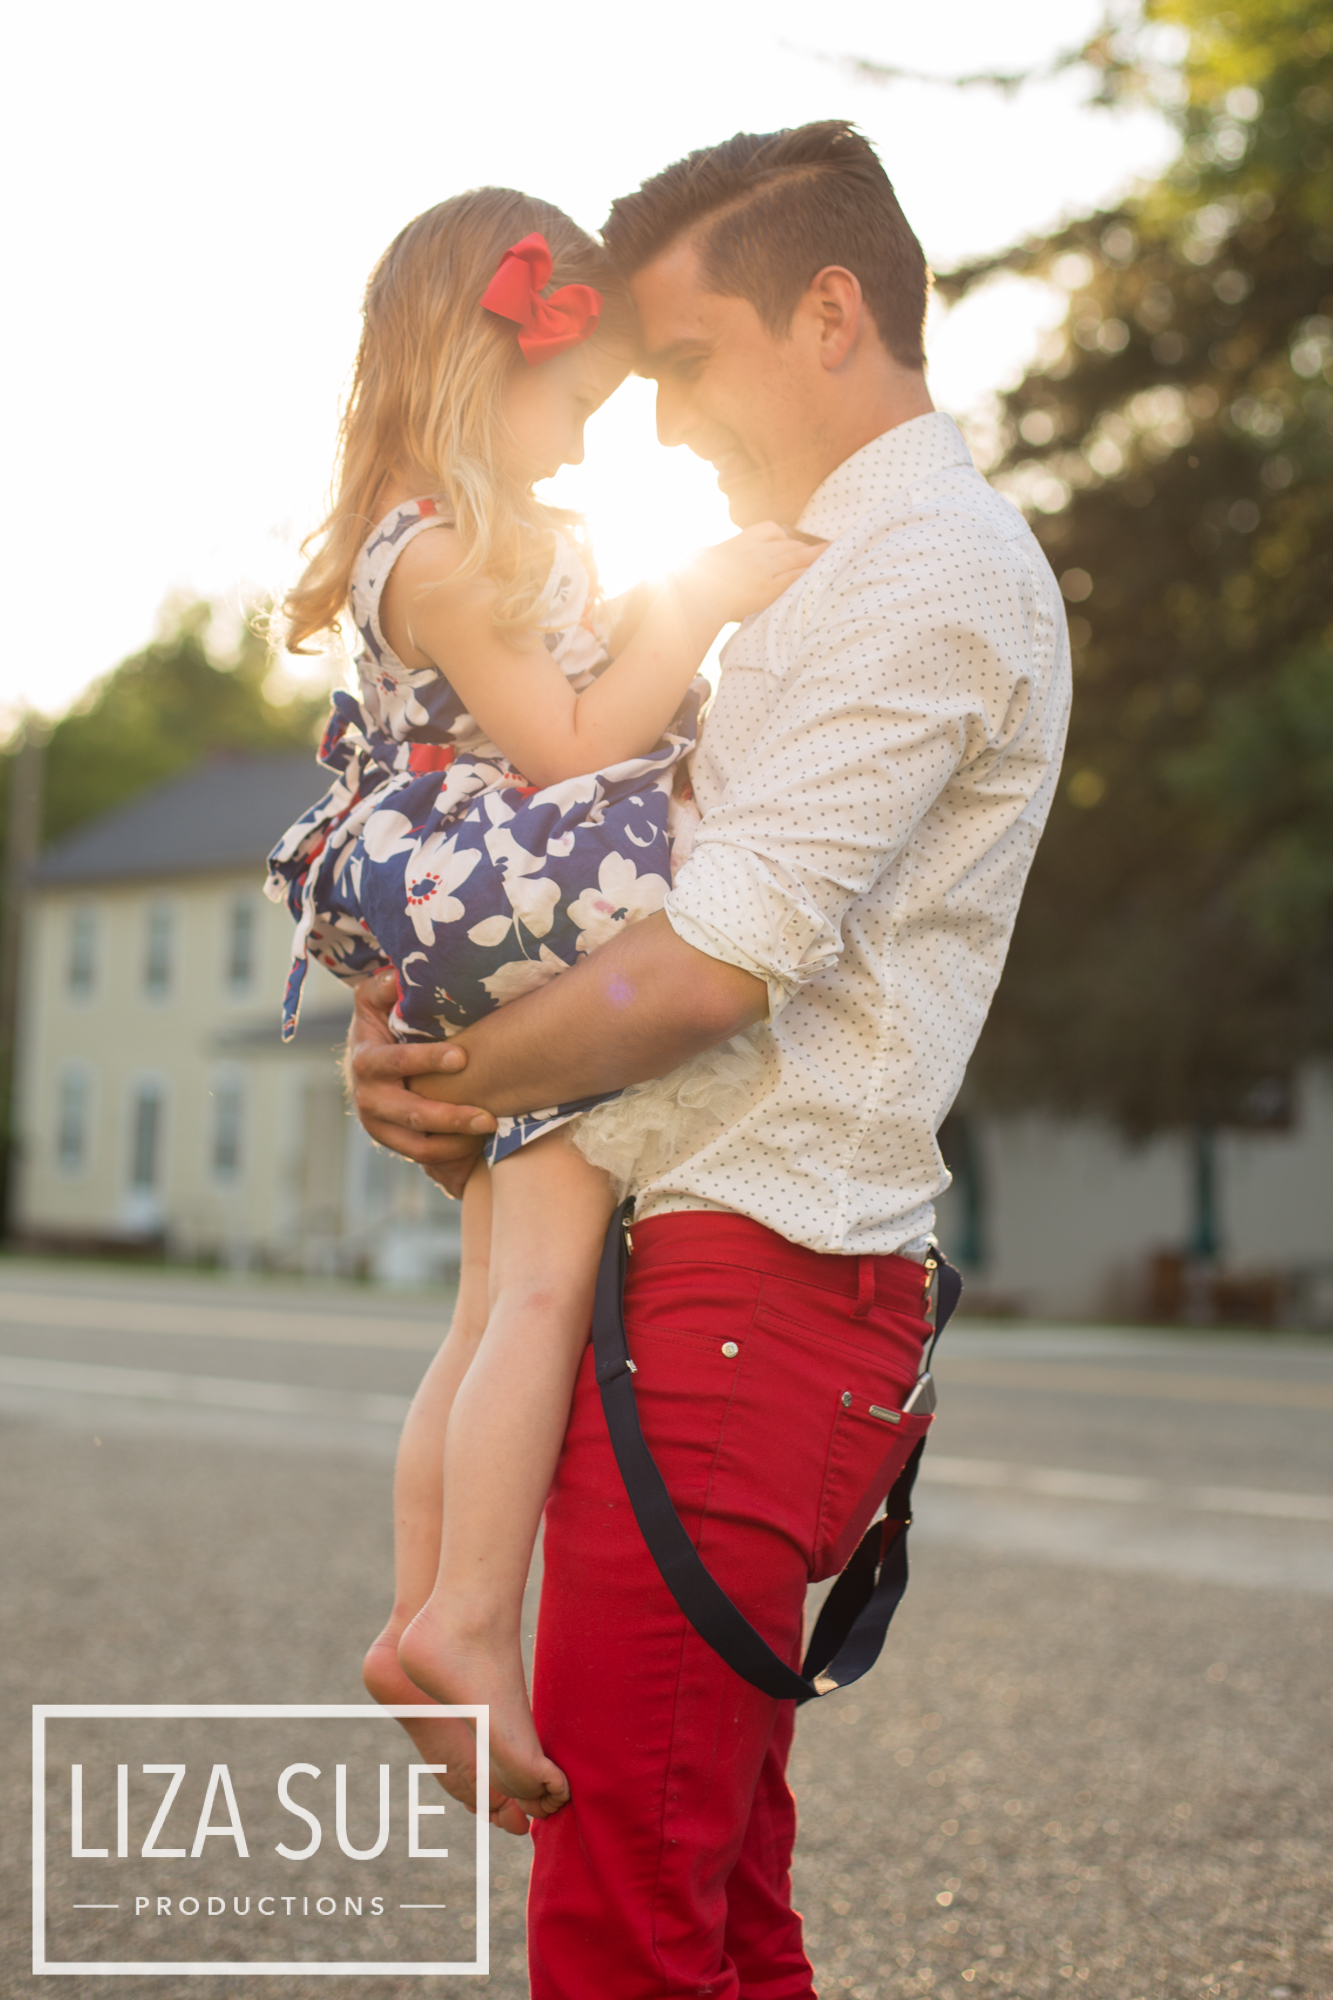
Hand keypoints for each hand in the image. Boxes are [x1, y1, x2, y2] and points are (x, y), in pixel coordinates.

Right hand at [345, 970, 495, 1198]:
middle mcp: (369, 1099)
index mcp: (366, 1061)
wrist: (363, 1063)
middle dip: (451, 1118)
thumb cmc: (379, 1025)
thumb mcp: (374, 999)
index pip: (396, 1062)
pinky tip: (480, 1144)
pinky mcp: (393, 1143)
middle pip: (411, 1115)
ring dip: (456, 1143)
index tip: (462, 1057)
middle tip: (488, 1117)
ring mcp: (379, 1126)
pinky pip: (423, 1158)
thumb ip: (385, 986)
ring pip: (418, 1146)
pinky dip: (452, 1156)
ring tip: (490, 1131)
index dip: (428, 1060)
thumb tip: (399, 974)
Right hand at [679, 522, 826, 624]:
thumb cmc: (691, 581)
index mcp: (740, 541)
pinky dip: (811, 572)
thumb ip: (708, 554)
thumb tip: (699, 555)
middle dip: (806, 547)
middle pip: (788, 544)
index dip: (783, 536)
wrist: (695, 595)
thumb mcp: (700, 557)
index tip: (789, 541)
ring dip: (817, 555)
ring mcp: (764, 568)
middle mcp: (756, 551)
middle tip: (826, 547)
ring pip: (797, 556)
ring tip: (835, 551)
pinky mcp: (769, 587)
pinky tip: (824, 571)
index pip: (769, 529)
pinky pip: (796, 577)